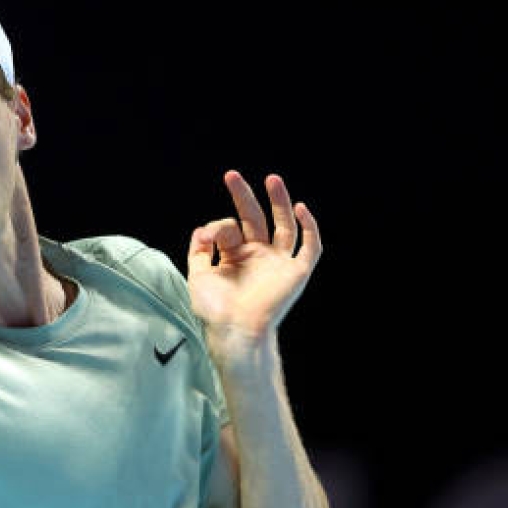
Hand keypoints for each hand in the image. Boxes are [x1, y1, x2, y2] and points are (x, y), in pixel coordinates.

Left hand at [187, 171, 322, 348]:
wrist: (235, 331)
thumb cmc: (216, 310)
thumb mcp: (198, 276)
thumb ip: (198, 251)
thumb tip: (202, 228)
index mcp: (236, 256)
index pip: (230, 228)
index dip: (217, 227)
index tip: (207, 236)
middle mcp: (258, 256)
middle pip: (255, 218)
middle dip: (244, 196)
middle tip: (231, 175)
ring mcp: (278, 262)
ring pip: (284, 225)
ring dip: (280, 202)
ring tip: (272, 179)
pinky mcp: (296, 272)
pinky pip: (309, 247)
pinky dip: (310, 227)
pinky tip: (301, 208)